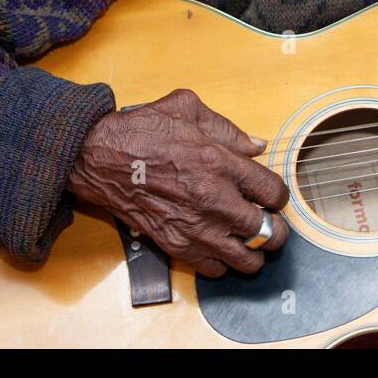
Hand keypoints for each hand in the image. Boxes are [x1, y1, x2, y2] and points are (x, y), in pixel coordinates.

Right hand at [67, 88, 289, 276]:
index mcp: (222, 163)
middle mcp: (214, 200)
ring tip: (250, 243)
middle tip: (271, 225)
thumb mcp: (189, 108)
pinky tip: (219, 247)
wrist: (98, 156)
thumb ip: (228, 128)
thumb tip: (257, 146)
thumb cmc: (141, 130)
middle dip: (276, 231)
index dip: (279, 197)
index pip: (274, 193)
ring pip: (246, 259)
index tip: (273, 197)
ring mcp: (195, 227)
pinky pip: (214, 269)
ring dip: (254, 253)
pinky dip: (222, 263)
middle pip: (268, 232)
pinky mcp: (175, 244)